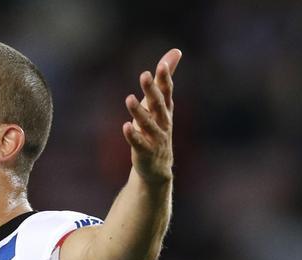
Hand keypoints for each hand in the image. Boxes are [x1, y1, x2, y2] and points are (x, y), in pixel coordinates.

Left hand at [123, 49, 180, 185]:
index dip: (165, 79)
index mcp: (165, 109)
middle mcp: (163, 122)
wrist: (157, 166)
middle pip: (158, 105)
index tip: (161, 65)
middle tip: (144, 75)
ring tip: (129, 98)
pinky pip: (139, 143)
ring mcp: (155, 138)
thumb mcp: (160, 103)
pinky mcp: (145, 151)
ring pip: (148, 123)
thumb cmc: (157, 128)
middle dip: (152, 90)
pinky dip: (133, 135)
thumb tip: (176, 51)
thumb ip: (164, 79)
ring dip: (139, 111)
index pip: (167, 92)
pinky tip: (125, 126)